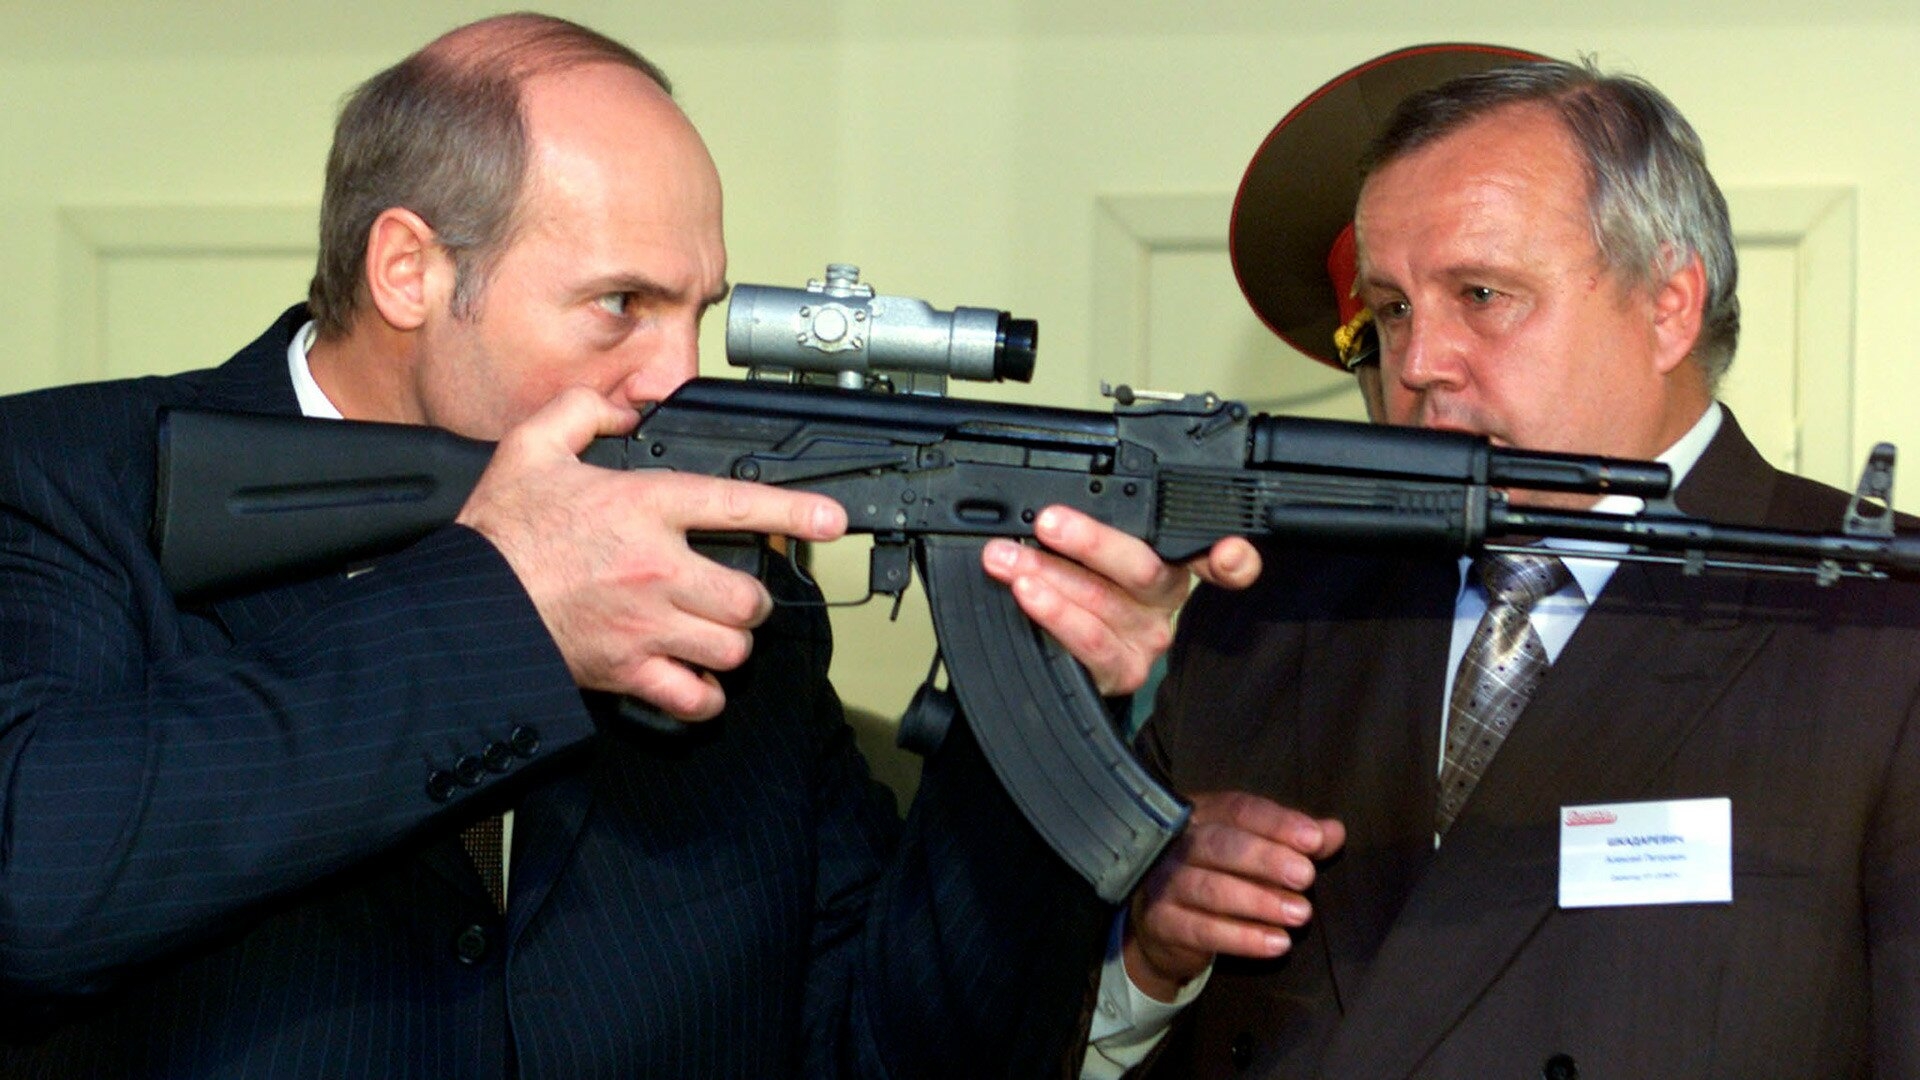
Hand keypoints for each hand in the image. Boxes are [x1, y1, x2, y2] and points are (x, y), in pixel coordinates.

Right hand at [455, 387, 846, 719]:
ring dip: (732, 643)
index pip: (738, 504)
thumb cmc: (498, 533)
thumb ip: (583, 413)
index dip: (794, 512)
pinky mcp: (627, 670)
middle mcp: (657, 569)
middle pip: (748, 597)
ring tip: (716, 634)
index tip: (831, 521)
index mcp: (643, 508)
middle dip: (753, 599)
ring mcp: (646, 625)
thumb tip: (623, 412)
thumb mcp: (532, 446)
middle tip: (738, 595)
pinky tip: (696, 681)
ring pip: (731, 647)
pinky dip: (703, 696)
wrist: (466, 604)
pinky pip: (692, 697)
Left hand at [978, 507, 1260, 694]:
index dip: (1231, 559)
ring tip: (1012, 561)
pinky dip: (1056, 615)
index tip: (1230, 554)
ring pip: (1104, 602)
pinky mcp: (1123, 671)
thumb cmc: (1078, 594)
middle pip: (1142, 569)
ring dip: (1050, 575)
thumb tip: (1044, 511)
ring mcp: (1147, 640)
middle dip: (1089, 542)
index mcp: (1169, 563)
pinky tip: (1031, 597)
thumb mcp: (1089, 556)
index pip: (1212, 557)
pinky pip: (1091, 642)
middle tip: (1049, 523)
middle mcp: (1166, 603)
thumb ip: (1088, 535)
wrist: (1069, 666)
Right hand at [1123, 791, 1345, 1001]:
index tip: (1315, 839)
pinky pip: (1201, 930)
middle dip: (1266, 859)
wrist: (1167, 927)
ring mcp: (1163, 883)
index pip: (1238, 809)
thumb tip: (1333, 831)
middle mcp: (1176, 844)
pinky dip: (1242, 938)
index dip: (1277, 823)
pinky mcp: (1160, 922)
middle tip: (1305, 876)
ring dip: (1259, 901)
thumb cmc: (1221, 879)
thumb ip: (1295, 842)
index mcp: (1202, 815)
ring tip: (1301, 914)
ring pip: (1210, 889)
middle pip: (1219, 844)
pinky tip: (1277, 943)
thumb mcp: (1257, 856)